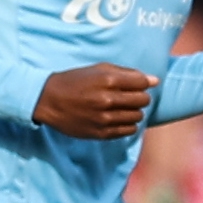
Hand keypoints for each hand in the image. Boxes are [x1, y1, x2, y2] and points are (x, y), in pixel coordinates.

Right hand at [33, 63, 158, 137]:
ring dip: (134, 111)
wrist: (48, 100)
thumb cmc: (75, 81)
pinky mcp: (101, 133)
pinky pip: (128, 131)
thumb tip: (154, 80)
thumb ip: (127, 73)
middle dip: (140, 97)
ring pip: (138, 116)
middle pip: (143, 100)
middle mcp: (107, 100)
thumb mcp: (98, 69)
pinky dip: (127, 125)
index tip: (137, 85)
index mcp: (107, 80)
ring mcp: (104, 119)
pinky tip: (118, 118)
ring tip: (122, 108)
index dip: (143, 83)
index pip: (142, 83)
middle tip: (129, 96)